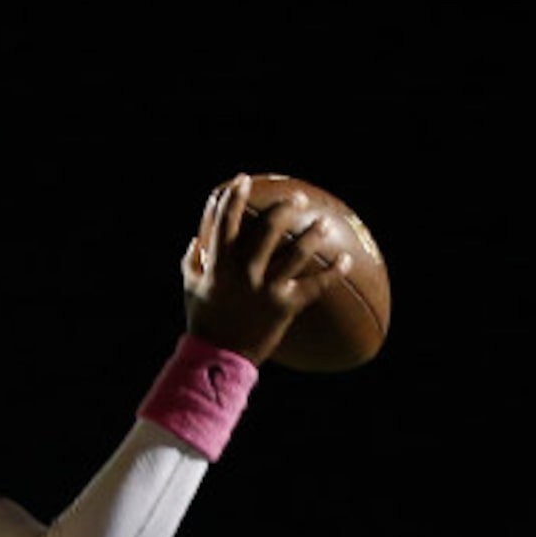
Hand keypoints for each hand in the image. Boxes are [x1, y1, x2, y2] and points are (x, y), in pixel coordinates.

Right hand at [179, 175, 348, 363]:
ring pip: (294, 253)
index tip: (243, 179)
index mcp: (218, 264)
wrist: (218, 358)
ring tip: (323, 222)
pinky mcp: (283, 306)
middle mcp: (243, 272)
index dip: (233, 197)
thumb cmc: (203, 321)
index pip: (225, 222)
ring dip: (312, 235)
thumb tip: (195, 238)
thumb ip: (192, 260)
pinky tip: (344, 261)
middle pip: (267, 230)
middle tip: (297, 198)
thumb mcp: (190, 288)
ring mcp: (265, 289)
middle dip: (283, 209)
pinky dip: (331, 273)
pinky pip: (312, 287)